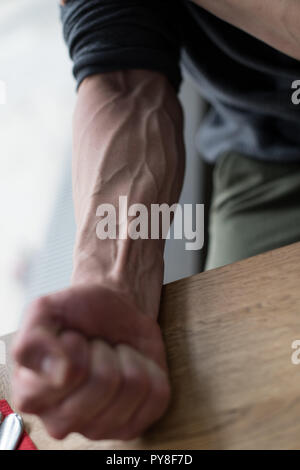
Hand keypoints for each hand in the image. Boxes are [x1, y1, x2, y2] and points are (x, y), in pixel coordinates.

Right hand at [11, 284, 170, 439]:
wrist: (110, 312)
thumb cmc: (75, 313)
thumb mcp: (44, 311)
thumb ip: (34, 340)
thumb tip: (61, 375)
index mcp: (31, 395)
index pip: (69, 373)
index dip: (75, 344)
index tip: (70, 337)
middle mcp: (60, 421)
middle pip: (103, 382)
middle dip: (104, 350)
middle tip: (94, 346)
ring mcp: (98, 428)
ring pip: (133, 387)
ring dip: (127, 357)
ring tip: (111, 355)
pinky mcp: (133, 425)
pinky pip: (157, 395)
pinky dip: (150, 368)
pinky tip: (130, 366)